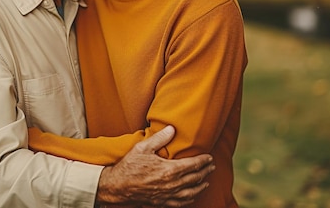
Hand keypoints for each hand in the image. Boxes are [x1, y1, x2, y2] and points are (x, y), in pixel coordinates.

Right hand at [96, 126, 213, 206]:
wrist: (118, 186)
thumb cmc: (129, 166)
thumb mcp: (143, 148)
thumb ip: (159, 138)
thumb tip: (172, 129)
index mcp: (169, 170)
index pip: (193, 165)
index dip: (203, 161)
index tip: (209, 157)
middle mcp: (171, 184)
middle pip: (195, 178)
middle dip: (205, 172)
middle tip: (212, 167)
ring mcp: (168, 195)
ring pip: (191, 192)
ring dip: (201, 186)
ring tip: (206, 181)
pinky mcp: (162, 202)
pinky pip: (181, 203)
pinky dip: (190, 199)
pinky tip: (192, 196)